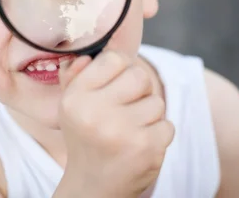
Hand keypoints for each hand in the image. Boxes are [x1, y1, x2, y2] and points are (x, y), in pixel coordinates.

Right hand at [56, 51, 174, 197]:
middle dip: (138, 90)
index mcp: (76, 98)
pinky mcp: (147, 149)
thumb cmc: (85, 137)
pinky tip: (140, 144)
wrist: (93, 188)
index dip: (120, 68)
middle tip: (127, 107)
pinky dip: (158, 134)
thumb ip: (75, 74)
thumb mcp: (70, 105)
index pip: (114, 59)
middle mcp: (95, 114)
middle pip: (139, 76)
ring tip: (130, 130)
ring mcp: (122, 133)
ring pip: (156, 102)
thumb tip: (88, 54)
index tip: (116, 83)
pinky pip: (167, 125)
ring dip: (148, 115)